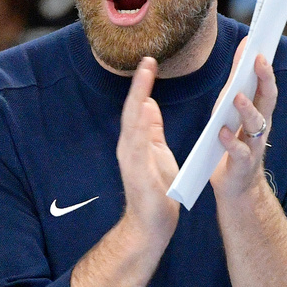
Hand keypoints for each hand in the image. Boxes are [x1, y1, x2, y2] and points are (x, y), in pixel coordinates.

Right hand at [117, 56, 179, 242]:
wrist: (151, 225)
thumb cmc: (157, 191)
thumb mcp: (157, 152)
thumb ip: (151, 129)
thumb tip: (148, 103)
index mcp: (136, 141)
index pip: (138, 107)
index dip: (142, 85)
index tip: (149, 62)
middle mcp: (129, 146)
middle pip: (132, 110)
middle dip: (139, 85)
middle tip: (147, 61)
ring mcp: (130, 159)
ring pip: (132, 123)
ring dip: (137, 99)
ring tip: (145, 78)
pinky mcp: (137, 173)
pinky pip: (138, 145)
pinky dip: (140, 127)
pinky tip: (144, 111)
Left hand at [210, 40, 276, 200]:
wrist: (238, 187)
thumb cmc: (232, 142)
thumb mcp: (232, 111)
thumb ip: (236, 85)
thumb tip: (242, 52)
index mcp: (259, 112)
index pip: (265, 85)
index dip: (263, 65)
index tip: (258, 44)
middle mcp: (261, 127)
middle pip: (267, 100)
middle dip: (264, 79)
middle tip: (258, 60)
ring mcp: (253, 146)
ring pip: (255, 125)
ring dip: (247, 109)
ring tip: (237, 96)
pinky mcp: (242, 165)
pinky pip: (238, 152)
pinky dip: (230, 141)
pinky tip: (221, 132)